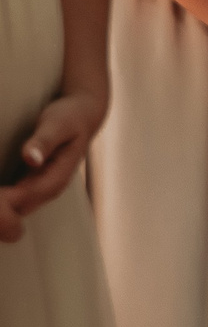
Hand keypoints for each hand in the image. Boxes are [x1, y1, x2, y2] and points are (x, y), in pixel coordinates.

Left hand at [0, 89, 105, 241]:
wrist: (82, 116)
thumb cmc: (70, 118)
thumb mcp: (58, 124)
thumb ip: (45, 142)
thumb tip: (31, 159)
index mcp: (58, 178)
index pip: (27, 197)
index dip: (5, 199)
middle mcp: (49, 189)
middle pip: (18, 210)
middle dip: (2, 208)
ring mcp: (40, 190)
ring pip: (15, 210)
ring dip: (2, 207)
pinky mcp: (31, 187)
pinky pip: (13, 202)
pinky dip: (4, 198)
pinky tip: (0, 188)